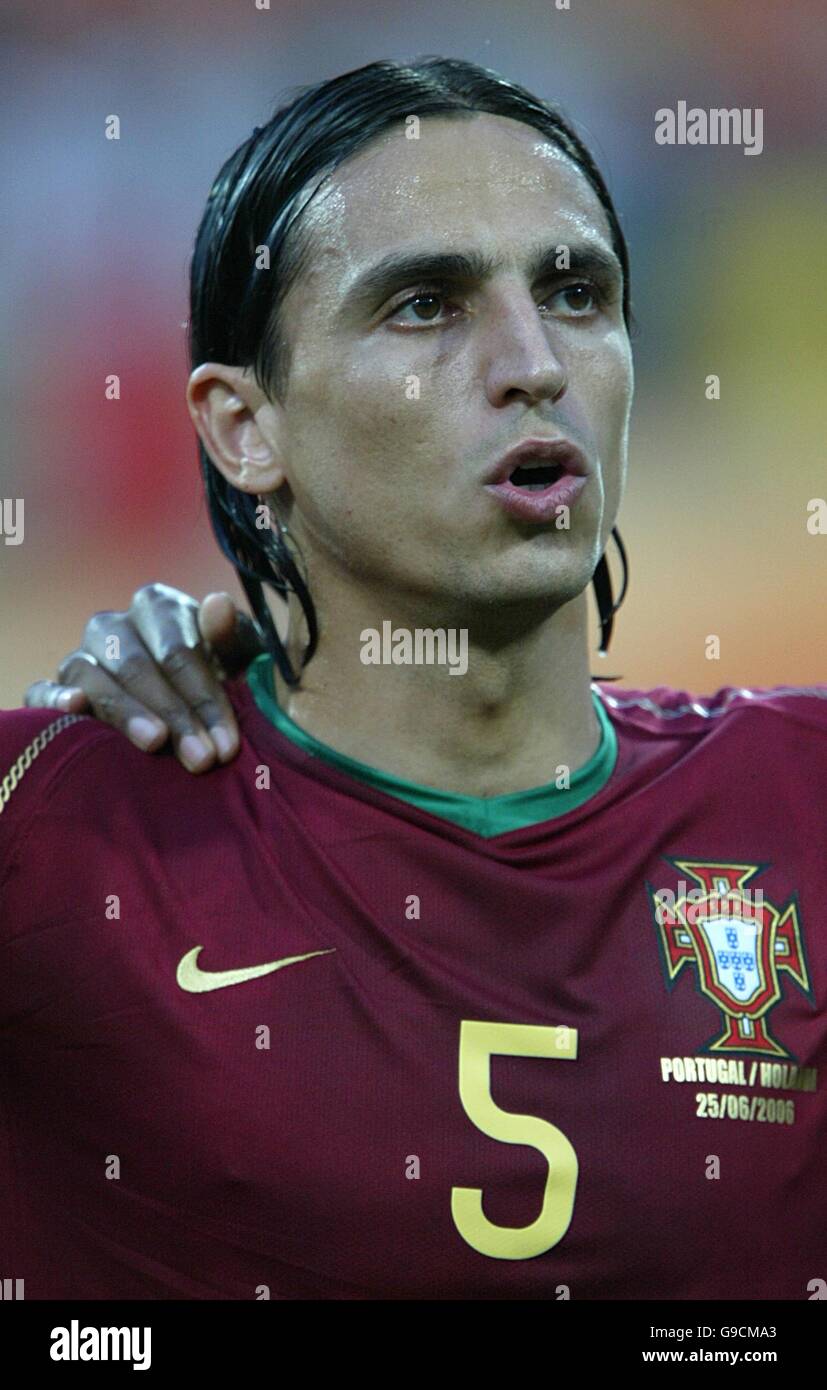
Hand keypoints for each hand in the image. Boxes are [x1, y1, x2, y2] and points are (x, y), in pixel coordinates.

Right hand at [24, 585, 264, 771]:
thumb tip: (218, 604)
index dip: (204, 697)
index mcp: (158, 607)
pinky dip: (54, 699)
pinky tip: (76, 710)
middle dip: (173, 714)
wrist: (189, 705)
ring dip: (124, 711)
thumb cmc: (221, 676)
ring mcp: (82, 655)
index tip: (226, 743)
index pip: (177, 650)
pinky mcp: (58, 686)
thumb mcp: (238, 659)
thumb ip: (231, 636)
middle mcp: (114, 626)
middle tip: (200, 758)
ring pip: (91, 675)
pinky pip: (42, 689)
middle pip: (135, 664)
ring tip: (155, 742)